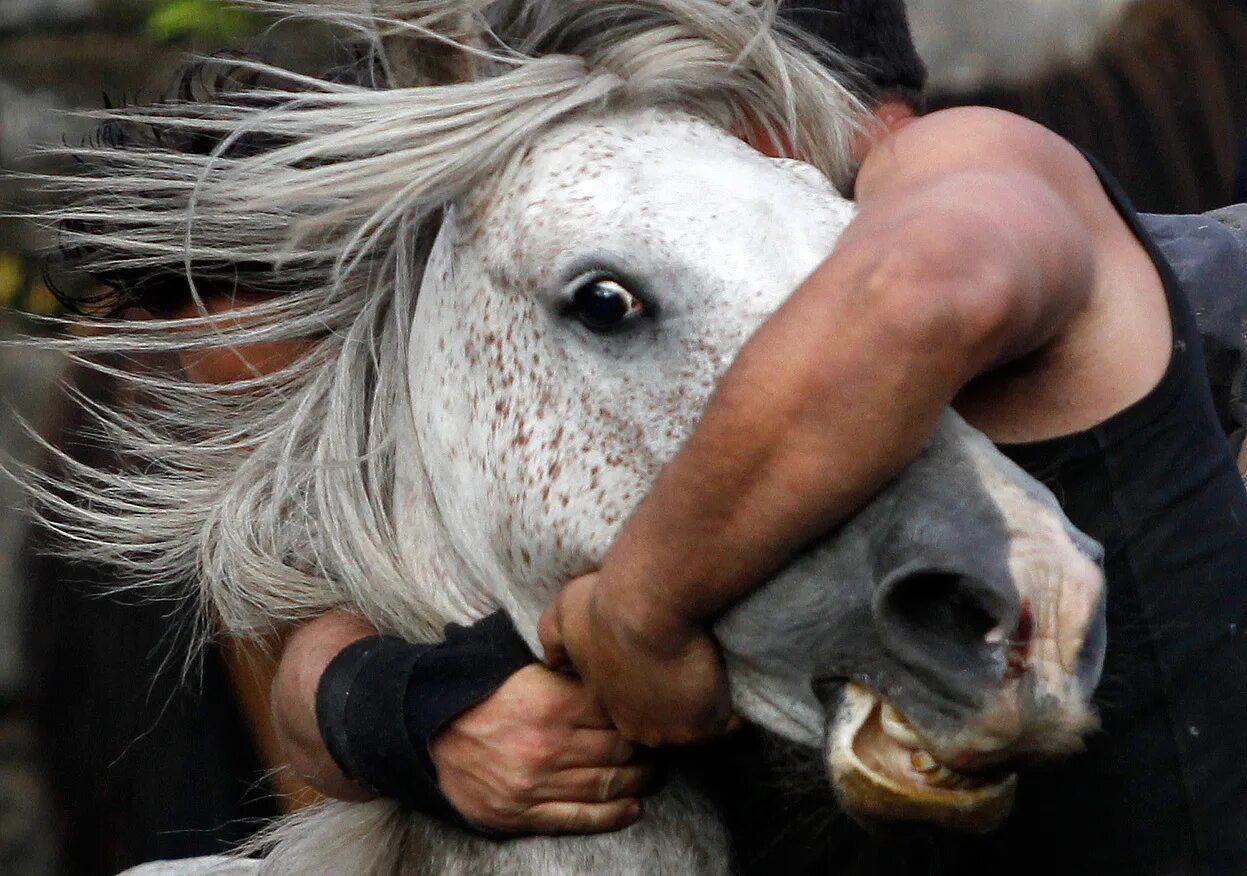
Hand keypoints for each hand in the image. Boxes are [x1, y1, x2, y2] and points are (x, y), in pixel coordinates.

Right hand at [431, 663, 654, 833]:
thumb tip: (611, 677)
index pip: (615, 712)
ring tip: (652, 775)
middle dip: (646, 751)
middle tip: (661, 747)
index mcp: (552, 703)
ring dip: (638, 782)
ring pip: (606, 786)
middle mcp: (549, 745)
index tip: (652, 714)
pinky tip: (633, 808)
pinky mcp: (524, 814)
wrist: (429, 735)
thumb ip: (568, 678)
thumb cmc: (482, 698)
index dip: (638, 714)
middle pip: (619, 751)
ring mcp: (538, 784)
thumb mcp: (525, 673)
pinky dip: (613, 816)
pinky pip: (580, 818)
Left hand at [538, 572, 733, 746]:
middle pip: (664, 725)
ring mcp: (674, 730)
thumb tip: (551, 657)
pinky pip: (728, 723)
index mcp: (609, 706)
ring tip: (711, 674)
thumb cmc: (604, 603)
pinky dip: (732, 704)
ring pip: (694, 726)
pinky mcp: (707, 723)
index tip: (660, 668)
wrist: (649, 601)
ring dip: (704, 705)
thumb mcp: (565, 616)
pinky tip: (730, 679)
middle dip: (677, 705)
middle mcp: (640, 727)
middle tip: (687, 671)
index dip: (650, 690)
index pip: (633, 712)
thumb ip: (556, 638)